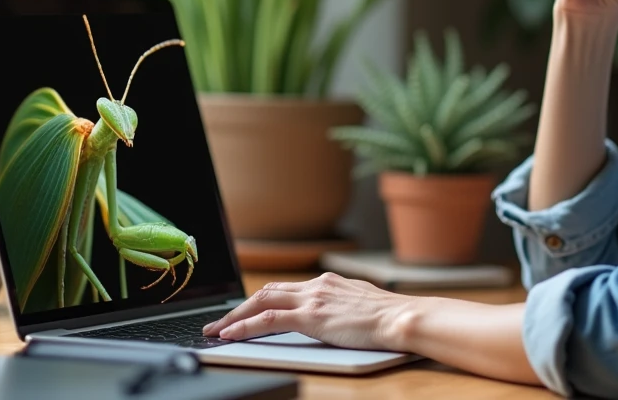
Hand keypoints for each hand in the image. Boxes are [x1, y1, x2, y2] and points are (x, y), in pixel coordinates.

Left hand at [202, 272, 413, 350]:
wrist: (401, 318)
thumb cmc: (389, 318)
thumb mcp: (361, 305)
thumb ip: (342, 305)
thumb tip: (336, 315)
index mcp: (329, 282)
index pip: (285, 289)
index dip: (261, 300)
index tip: (246, 311)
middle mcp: (317, 285)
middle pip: (268, 292)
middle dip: (240, 307)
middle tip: (220, 322)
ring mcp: (313, 298)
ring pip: (262, 302)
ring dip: (235, 316)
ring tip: (216, 330)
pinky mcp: (311, 316)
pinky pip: (268, 320)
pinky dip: (245, 326)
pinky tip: (231, 335)